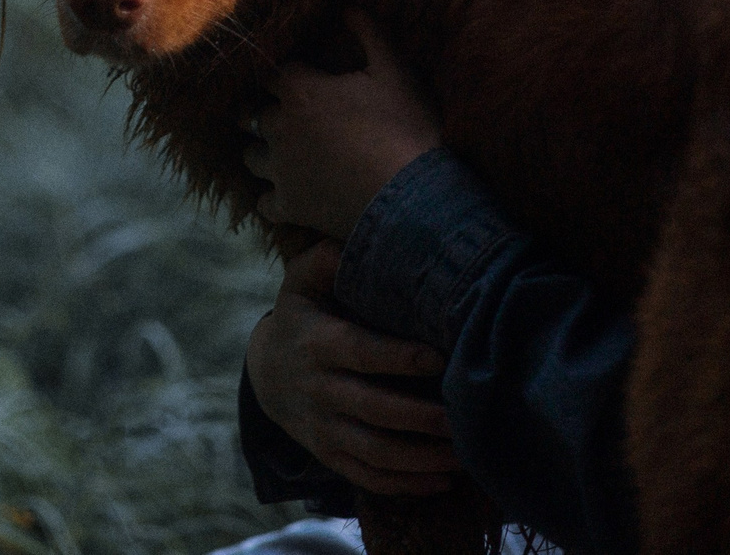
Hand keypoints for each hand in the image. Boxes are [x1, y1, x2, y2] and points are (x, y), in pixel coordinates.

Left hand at [245, 11, 442, 239]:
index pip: (271, 72)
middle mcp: (278, 127)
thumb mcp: (396, 72)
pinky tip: (288, 195)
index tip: (296, 76)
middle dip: (261, 110)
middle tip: (282, 113)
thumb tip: (350, 8)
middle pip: (249, 113)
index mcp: (299, 90)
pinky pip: (264, 203)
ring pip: (250, 157)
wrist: (412, 199)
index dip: (283, 73)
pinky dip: (273, 198)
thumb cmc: (405, 128)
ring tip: (281, 153)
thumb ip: (370, 35)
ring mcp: (279, 170)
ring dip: (262, 151)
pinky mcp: (288, 206)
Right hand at [247, 242, 460, 493]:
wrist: (265, 373)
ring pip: (373, 451)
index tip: (439, 357)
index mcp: (318, 344)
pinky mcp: (329, 455)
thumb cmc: (301, 318)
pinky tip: (441, 481)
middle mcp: (320, 390)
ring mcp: (323, 428)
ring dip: (420, 458)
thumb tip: (345, 244)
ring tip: (463, 456)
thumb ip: (322, 262)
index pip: (360, 352)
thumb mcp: (301, 284)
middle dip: (421, 418)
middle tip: (464, 417)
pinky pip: (366, 477)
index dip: (398, 357)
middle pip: (373, 410)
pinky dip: (404, 485)